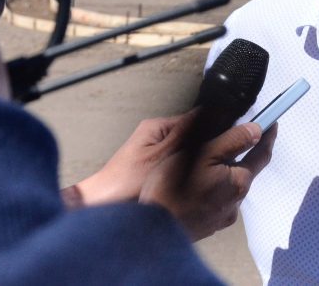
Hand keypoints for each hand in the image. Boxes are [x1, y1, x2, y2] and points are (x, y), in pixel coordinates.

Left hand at [63, 112, 196, 208]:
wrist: (103, 205)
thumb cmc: (125, 182)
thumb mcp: (160, 157)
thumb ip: (182, 135)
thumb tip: (202, 113)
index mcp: (156, 126)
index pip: (193, 121)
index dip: (208, 135)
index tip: (216, 149)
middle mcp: (154, 135)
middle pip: (189, 137)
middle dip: (198, 151)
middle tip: (202, 167)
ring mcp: (154, 151)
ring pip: (183, 153)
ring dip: (189, 164)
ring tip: (189, 177)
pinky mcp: (153, 166)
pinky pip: (174, 165)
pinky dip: (179, 173)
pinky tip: (179, 184)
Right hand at [140, 122, 275, 240]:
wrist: (151, 231)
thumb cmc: (172, 188)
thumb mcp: (201, 154)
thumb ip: (231, 140)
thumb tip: (256, 130)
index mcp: (238, 182)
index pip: (261, 155)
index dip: (267, 136)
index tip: (271, 123)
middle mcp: (235, 202)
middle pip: (245, 171)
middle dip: (241, 154)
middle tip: (231, 137)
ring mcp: (222, 217)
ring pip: (229, 187)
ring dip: (224, 172)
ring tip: (206, 161)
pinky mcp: (208, 225)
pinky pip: (216, 201)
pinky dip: (212, 188)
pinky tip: (197, 184)